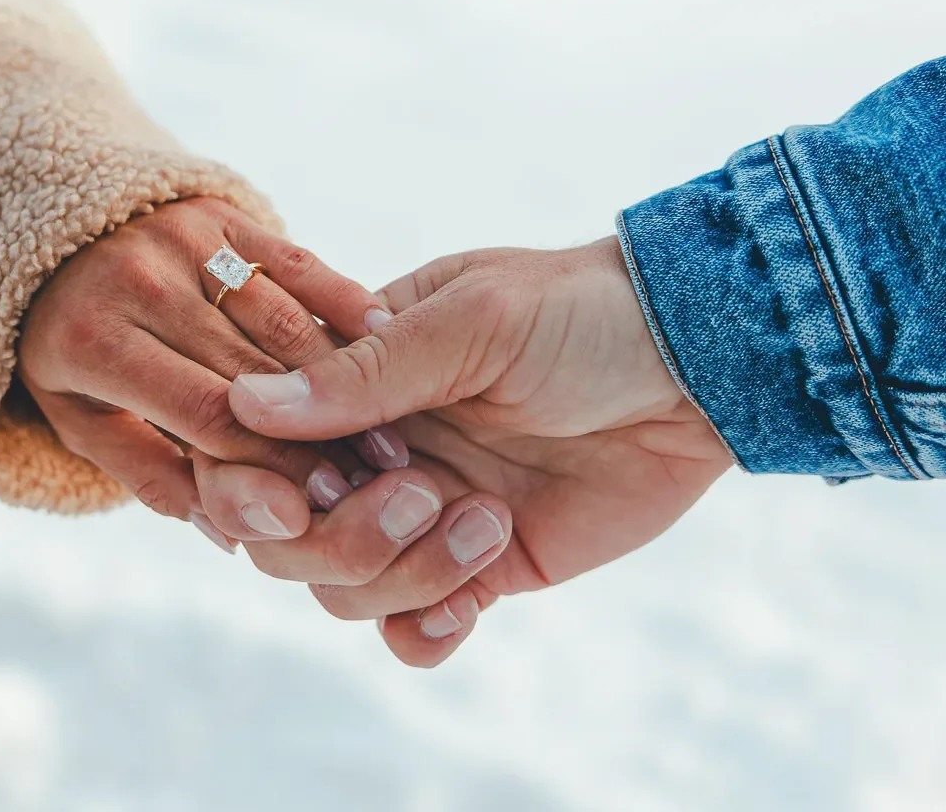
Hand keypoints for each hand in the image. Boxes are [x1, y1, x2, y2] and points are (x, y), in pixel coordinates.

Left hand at [18, 196, 390, 538]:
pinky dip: (343, 302)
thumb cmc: (71, 350)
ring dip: (345, 377)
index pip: (206, 414)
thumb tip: (231, 535)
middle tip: (377, 476)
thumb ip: (151, 475)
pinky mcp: (221, 213)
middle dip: (321, 429)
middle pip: (253, 370)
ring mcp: (183, 240)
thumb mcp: (81, 419)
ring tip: (390, 429)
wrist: (51, 241)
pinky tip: (384, 345)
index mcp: (94, 342)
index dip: (273, 461)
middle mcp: (138, 281)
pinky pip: (295, 262)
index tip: (326, 500)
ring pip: (283, 318)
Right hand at [229, 238, 733, 659]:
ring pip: (343, 590)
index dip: (251, 482)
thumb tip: (247, 402)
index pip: (252, 443)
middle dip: (337, 536)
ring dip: (402, 572)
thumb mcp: (472, 324)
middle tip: (419, 492)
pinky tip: (471, 599)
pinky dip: (425, 631)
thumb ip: (364, 373)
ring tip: (486, 518)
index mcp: (352, 379)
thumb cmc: (580, 314)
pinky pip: (412, 630)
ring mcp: (419, 513)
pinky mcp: (477, 567)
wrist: (697, 366)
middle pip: (282, 536)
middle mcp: (369, 451)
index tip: (304, 487)